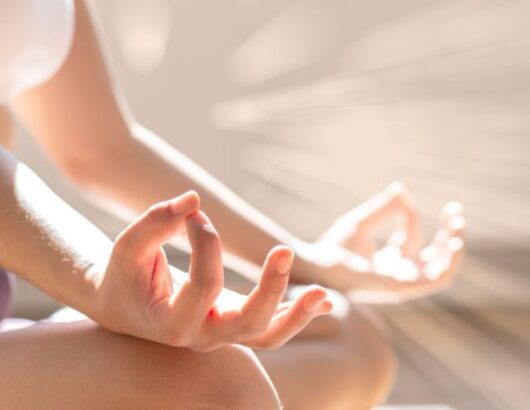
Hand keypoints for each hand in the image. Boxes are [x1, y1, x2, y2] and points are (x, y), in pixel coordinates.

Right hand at [93, 191, 331, 350]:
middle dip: (271, 289)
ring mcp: (223, 336)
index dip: (206, 244)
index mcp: (171, 325)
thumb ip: (155, 223)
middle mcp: (202, 337)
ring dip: (298, 316)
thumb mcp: (128, 247)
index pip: (204, 285)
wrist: (126, 306)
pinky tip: (325, 302)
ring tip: (322, 293)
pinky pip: (272, 329)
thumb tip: (193, 200)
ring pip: (269, 336)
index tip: (193, 213)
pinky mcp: (236, 325)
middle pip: (248, 324)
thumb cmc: (126, 275)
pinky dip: (297, 316)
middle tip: (284, 250)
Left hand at [299, 182, 464, 302]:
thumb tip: (401, 189)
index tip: (402, 198)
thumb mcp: (361, 222)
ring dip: (454, 248)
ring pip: (440, 270)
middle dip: (448, 235)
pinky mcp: (403, 287)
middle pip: (433, 258)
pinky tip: (454, 241)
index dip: (411, 216)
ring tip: (458, 224)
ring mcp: (402, 283)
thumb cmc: (332, 248)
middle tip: (456, 213)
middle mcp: (397, 274)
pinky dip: (450, 261)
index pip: (410, 238)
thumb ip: (383, 209)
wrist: (318, 265)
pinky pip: (436, 279)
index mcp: (387, 262)